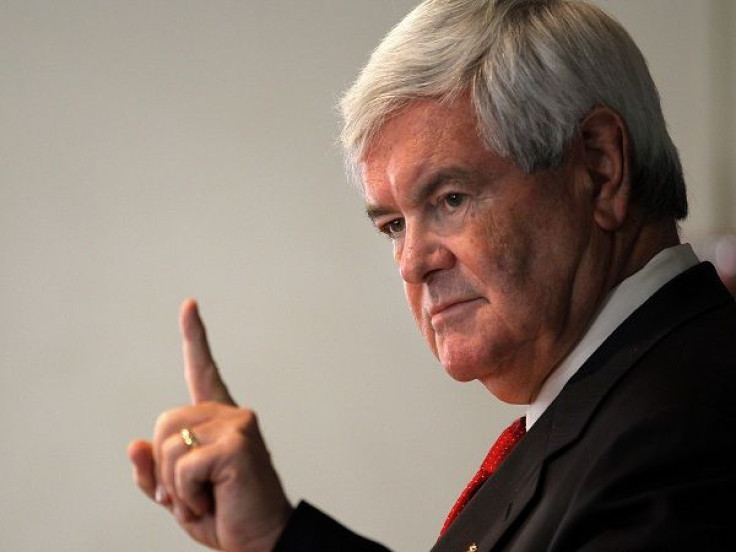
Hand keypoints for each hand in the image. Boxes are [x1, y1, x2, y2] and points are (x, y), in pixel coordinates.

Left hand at [128, 299, 292, 551]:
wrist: (261, 541)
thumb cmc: (226, 514)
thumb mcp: (179, 494)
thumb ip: (155, 471)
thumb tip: (134, 444)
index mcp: (218, 421)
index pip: (203, 370)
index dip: (195, 336)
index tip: (189, 305)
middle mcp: (231, 414)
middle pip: (163, 423)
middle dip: (164, 469)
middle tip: (191, 494)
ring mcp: (237, 424)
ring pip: (169, 445)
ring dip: (176, 486)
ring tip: (205, 498)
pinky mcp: (238, 442)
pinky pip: (183, 465)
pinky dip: (187, 494)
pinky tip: (212, 501)